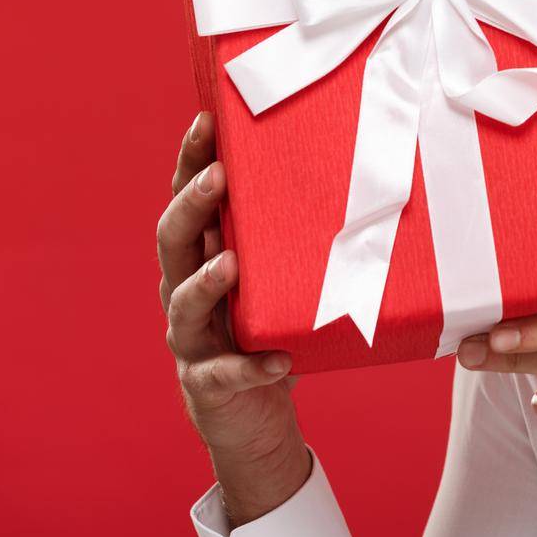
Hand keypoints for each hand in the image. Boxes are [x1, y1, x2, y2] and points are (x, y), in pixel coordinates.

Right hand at [158, 111, 310, 527]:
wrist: (257, 415)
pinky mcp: (208, 384)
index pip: (187, 201)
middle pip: (172, 242)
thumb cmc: (277, 328)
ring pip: (184, 306)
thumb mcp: (285, 276)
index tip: (208, 120)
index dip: (190, 162)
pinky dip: (251, 366)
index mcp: (203, 256)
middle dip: (191, 206)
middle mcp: (185, 291)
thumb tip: (364, 171)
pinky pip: (226, 374)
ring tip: (231, 265)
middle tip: (218, 177)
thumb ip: (298, 235)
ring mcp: (192, 339)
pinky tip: (279, 361)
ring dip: (208, 283)